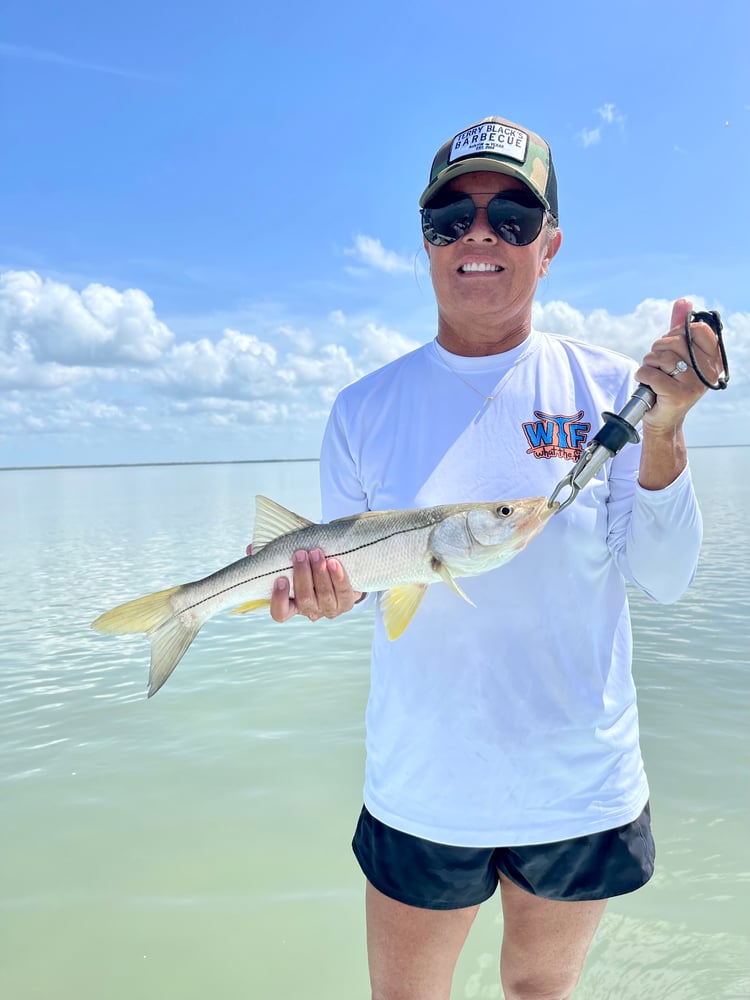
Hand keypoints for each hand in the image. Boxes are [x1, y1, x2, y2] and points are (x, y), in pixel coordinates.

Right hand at [246, 544, 363, 622]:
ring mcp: (329, 609)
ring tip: (316, 553)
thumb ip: (270, 556)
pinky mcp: (347, 603)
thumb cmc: (308, 566)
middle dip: (302, 576)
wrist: (340, 568)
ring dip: (319, 573)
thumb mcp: (289, 561)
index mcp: (292, 605)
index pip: (280, 613)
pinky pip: (344, 592)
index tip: (280, 579)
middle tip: (300, 554)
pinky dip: (339, 577)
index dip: (279, 600)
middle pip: (305, 599)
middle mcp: (310, 611)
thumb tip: (251, 548)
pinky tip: (333, 562)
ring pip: (324, 595)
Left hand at [636, 298, 724, 431]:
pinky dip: (642, 377)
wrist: (664, 418)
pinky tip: (647, 385)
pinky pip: (650, 373)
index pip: (697, 330)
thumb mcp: (677, 353)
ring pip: (660, 358)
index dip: (676, 333)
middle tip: (658, 364)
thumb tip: (684, 301)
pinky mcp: (678, 395)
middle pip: (674, 342)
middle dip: (657, 350)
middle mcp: (708, 370)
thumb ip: (680, 328)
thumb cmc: (670, 382)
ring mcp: (695, 384)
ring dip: (648, 365)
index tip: (671, 345)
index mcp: (713, 358)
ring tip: (653, 376)